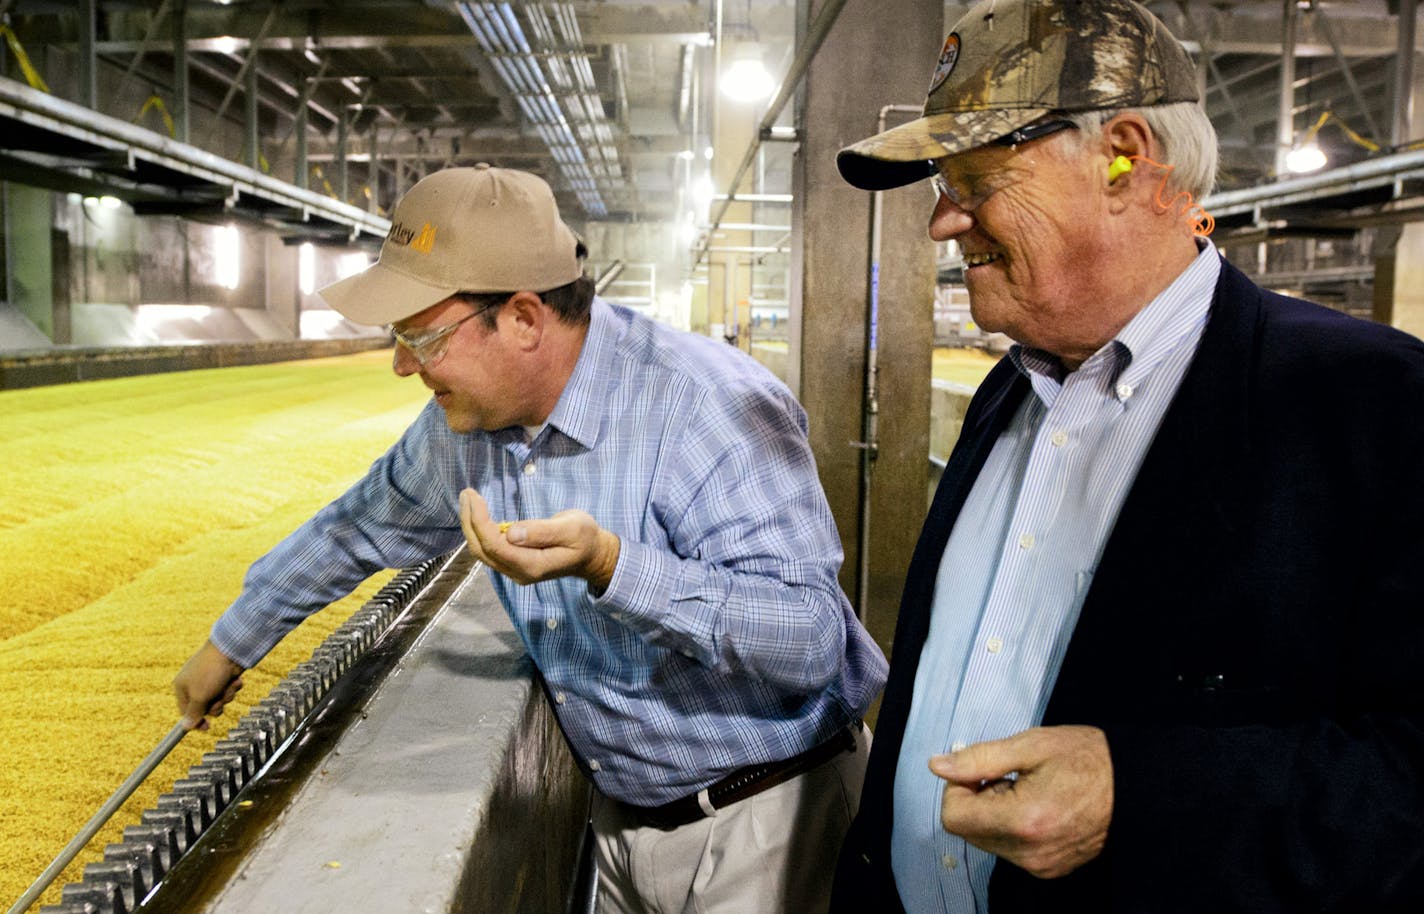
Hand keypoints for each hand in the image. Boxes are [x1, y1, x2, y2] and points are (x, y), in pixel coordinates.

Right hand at [173, 639, 244, 730]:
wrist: (231, 648)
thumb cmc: (211, 670)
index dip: (196, 721)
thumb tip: (186, 727)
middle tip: (219, 698)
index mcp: (182, 687)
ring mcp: (210, 679)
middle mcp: (194, 683)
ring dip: (226, 696)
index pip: (185, 712)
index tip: (206, 728)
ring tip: (228, 685)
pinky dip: (233, 687)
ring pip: (219, 700)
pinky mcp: (223, 675)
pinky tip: (235, 679)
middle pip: (205, 708)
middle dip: (216, 705)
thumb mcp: (200, 696)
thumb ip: (193, 713)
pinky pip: (228, 689)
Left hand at [459, 488, 620, 593]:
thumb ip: (542, 531)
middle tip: (466, 493)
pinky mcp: (513, 563)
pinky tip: (476, 513)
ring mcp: (514, 570)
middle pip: (482, 550)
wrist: (592, 556)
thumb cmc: (585, 538)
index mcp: (533, 565)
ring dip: (471, 525)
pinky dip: (478, 530)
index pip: (495, 546)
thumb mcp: (571, 529)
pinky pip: (488, 549)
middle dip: (469, 521)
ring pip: (482, 551)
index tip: (475, 497)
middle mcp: (518, 572)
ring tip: (468, 499)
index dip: (480, 522)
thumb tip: (511, 532)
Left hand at [930, 725, 1112, 878]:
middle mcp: (1030, 852)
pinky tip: (1039, 806)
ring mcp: (1041, 865)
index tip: (982, 770)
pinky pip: (1010, 849)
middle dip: (977, 800)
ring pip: (987, 841)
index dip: (959, 788)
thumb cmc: (1087, 758)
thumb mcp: (1030, 745)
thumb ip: (979, 758)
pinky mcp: (1050, 869)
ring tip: (1028, 791)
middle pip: (968, 831)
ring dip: (994, 813)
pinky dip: (1012, 827)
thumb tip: (938, 766)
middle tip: (1010, 777)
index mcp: (1023, 821)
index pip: (954, 817)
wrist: (1136, 786)